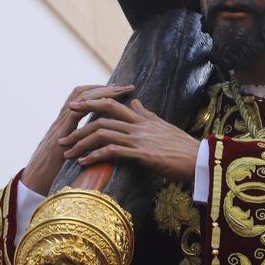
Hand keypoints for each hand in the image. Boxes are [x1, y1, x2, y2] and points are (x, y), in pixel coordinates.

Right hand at [21, 84, 134, 194]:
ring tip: (120, 92)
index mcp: (65, 122)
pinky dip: (90, 107)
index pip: (82, 98)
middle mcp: (62, 119)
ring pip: (79, 99)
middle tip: (125, 87)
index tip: (119, 91)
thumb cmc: (51, 171)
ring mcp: (60, 125)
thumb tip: (98, 141)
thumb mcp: (68, 152)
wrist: (33, 181)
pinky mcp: (59, 134)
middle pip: (82, 93)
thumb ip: (80, 143)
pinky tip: (106, 106)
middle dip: (105, 88)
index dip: (100, 92)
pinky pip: (75, 114)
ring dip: (101, 93)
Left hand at [58, 98, 198, 181]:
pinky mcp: (143, 154)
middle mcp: (139, 125)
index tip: (73, 108)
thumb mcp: (163, 126)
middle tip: (61, 137)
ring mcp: (140, 139)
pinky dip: (95, 156)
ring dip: (81, 143)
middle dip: (78, 127)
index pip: (112, 105)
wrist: (202, 160)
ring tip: (67, 153)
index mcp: (143, 119)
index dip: (91, 104)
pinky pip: (113, 151)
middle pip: (101, 119)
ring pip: (103, 134)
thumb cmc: (184, 147)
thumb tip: (136, 101)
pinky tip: (84, 162)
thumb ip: (146, 114)